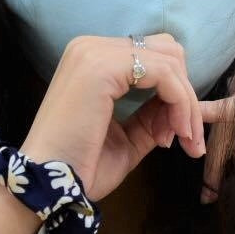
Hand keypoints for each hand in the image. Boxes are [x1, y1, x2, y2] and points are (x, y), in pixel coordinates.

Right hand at [20, 34, 205, 199]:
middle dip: (185, 95)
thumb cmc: (81, 167)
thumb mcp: (127, 136)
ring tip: (180, 141)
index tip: (175, 137)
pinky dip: (180, 105)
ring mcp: (95, 53)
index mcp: (92, 59)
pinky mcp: (104, 66)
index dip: (175, 94)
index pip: (152, 57)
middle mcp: (90, 46)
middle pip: (166, 51)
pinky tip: (170, 135)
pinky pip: (165, 74)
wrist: (48, 186)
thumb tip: (185, 106)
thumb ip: (152, 114)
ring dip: (186, 105)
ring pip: (170, 62)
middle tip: (184, 137)